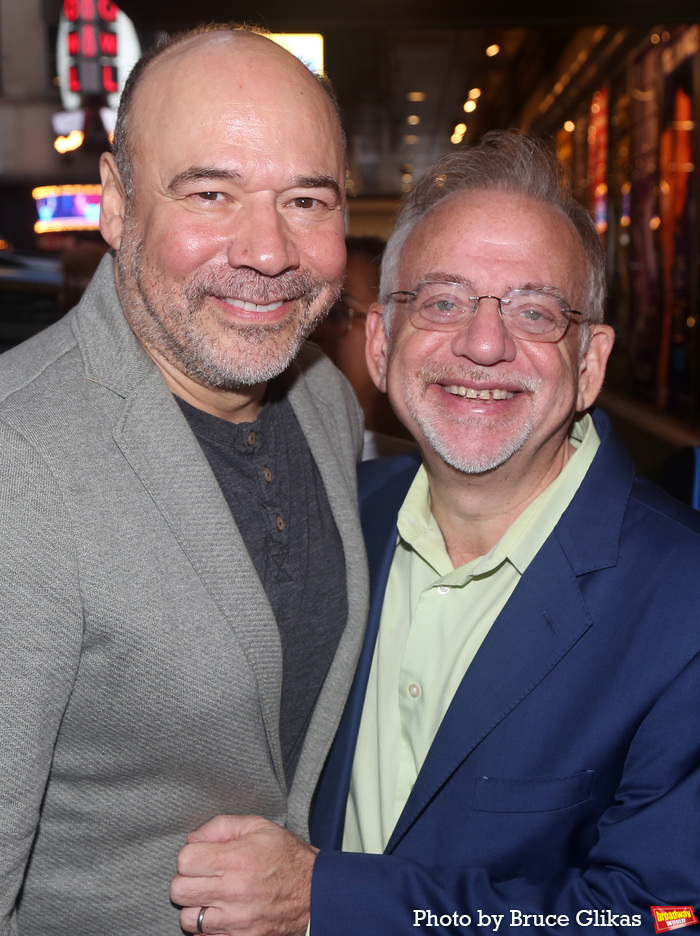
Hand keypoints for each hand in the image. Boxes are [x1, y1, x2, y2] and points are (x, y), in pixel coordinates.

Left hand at [171, 814, 317, 935]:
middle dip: (188, 880)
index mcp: (237, 858)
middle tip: (204, 876)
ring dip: (196, 906)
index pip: (185, 859)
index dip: (191, 855)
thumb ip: (222, 826)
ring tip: (212, 897)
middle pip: (179, 889)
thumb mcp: (260, 826)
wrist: (317, 892)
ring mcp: (236, 919)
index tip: (202, 855)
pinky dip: (207, 927)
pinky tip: (221, 913)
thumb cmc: (288, 857)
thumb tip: (193, 839)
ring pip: (188, 918)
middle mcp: (234, 890)